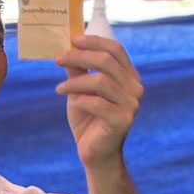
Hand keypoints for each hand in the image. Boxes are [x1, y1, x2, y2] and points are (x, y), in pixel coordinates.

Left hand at [54, 35, 143, 170]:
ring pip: (100, 81)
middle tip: (58, 59)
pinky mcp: (123, 120)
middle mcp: (135, 88)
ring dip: (75, 82)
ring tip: (60, 89)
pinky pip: (97, 103)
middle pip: (107, 61)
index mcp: (129, 77)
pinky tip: (71, 102)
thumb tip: (68, 47)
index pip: (116, 50)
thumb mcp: (81, 90)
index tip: (73, 40)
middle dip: (79, 57)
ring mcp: (131, 105)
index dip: (95, 41)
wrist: (95, 153)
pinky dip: (80, 100)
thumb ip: (79, 70)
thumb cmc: (89, 119)